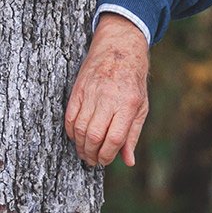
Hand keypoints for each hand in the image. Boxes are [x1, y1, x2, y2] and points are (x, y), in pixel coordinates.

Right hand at [65, 17, 151, 166]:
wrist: (119, 51)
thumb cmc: (133, 82)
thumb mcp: (141, 107)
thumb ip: (133, 134)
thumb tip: (128, 161)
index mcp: (128, 105)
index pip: (114, 137)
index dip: (107, 155)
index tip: (105, 161)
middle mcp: (108, 100)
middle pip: (94, 135)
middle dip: (92, 153)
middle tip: (93, 161)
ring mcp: (90, 94)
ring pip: (80, 128)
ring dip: (81, 145)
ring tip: (85, 153)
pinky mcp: (77, 90)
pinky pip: (70, 116)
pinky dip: (71, 131)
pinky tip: (76, 138)